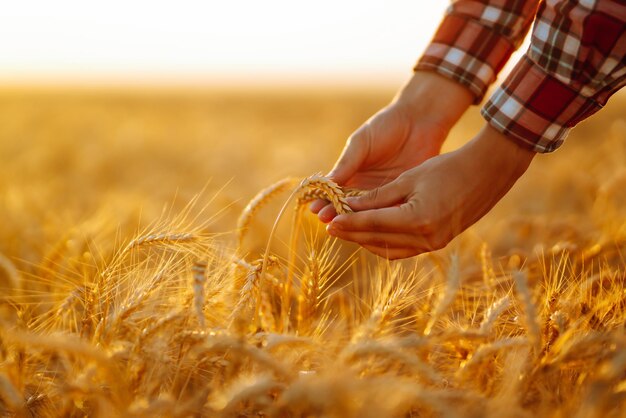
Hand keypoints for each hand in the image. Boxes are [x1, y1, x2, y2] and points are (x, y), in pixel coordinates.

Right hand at [311, 71, 473, 221]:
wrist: (419, 121)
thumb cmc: (386, 126)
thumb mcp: (361, 143)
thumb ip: (346, 163)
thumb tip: (326, 183)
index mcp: (352, 174)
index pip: (334, 192)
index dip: (324, 200)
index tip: (315, 209)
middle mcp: (366, 188)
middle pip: (348, 207)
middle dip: (336, 214)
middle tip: (326, 220)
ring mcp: (384, 194)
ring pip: (368, 213)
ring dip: (356, 221)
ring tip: (345, 226)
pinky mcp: (403, 196)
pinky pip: (390, 211)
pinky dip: (381, 219)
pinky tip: (373, 225)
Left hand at [326, 125, 535, 258]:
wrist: (488, 172)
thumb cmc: (447, 168)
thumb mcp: (409, 179)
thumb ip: (378, 196)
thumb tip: (350, 206)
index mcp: (417, 219)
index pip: (372, 224)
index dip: (349, 223)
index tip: (330, 221)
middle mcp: (426, 238)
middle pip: (378, 240)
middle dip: (353, 234)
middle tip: (332, 228)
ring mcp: (434, 244)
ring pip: (389, 249)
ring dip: (367, 241)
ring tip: (348, 231)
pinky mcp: (438, 243)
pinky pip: (404, 250)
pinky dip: (385, 243)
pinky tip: (372, 234)